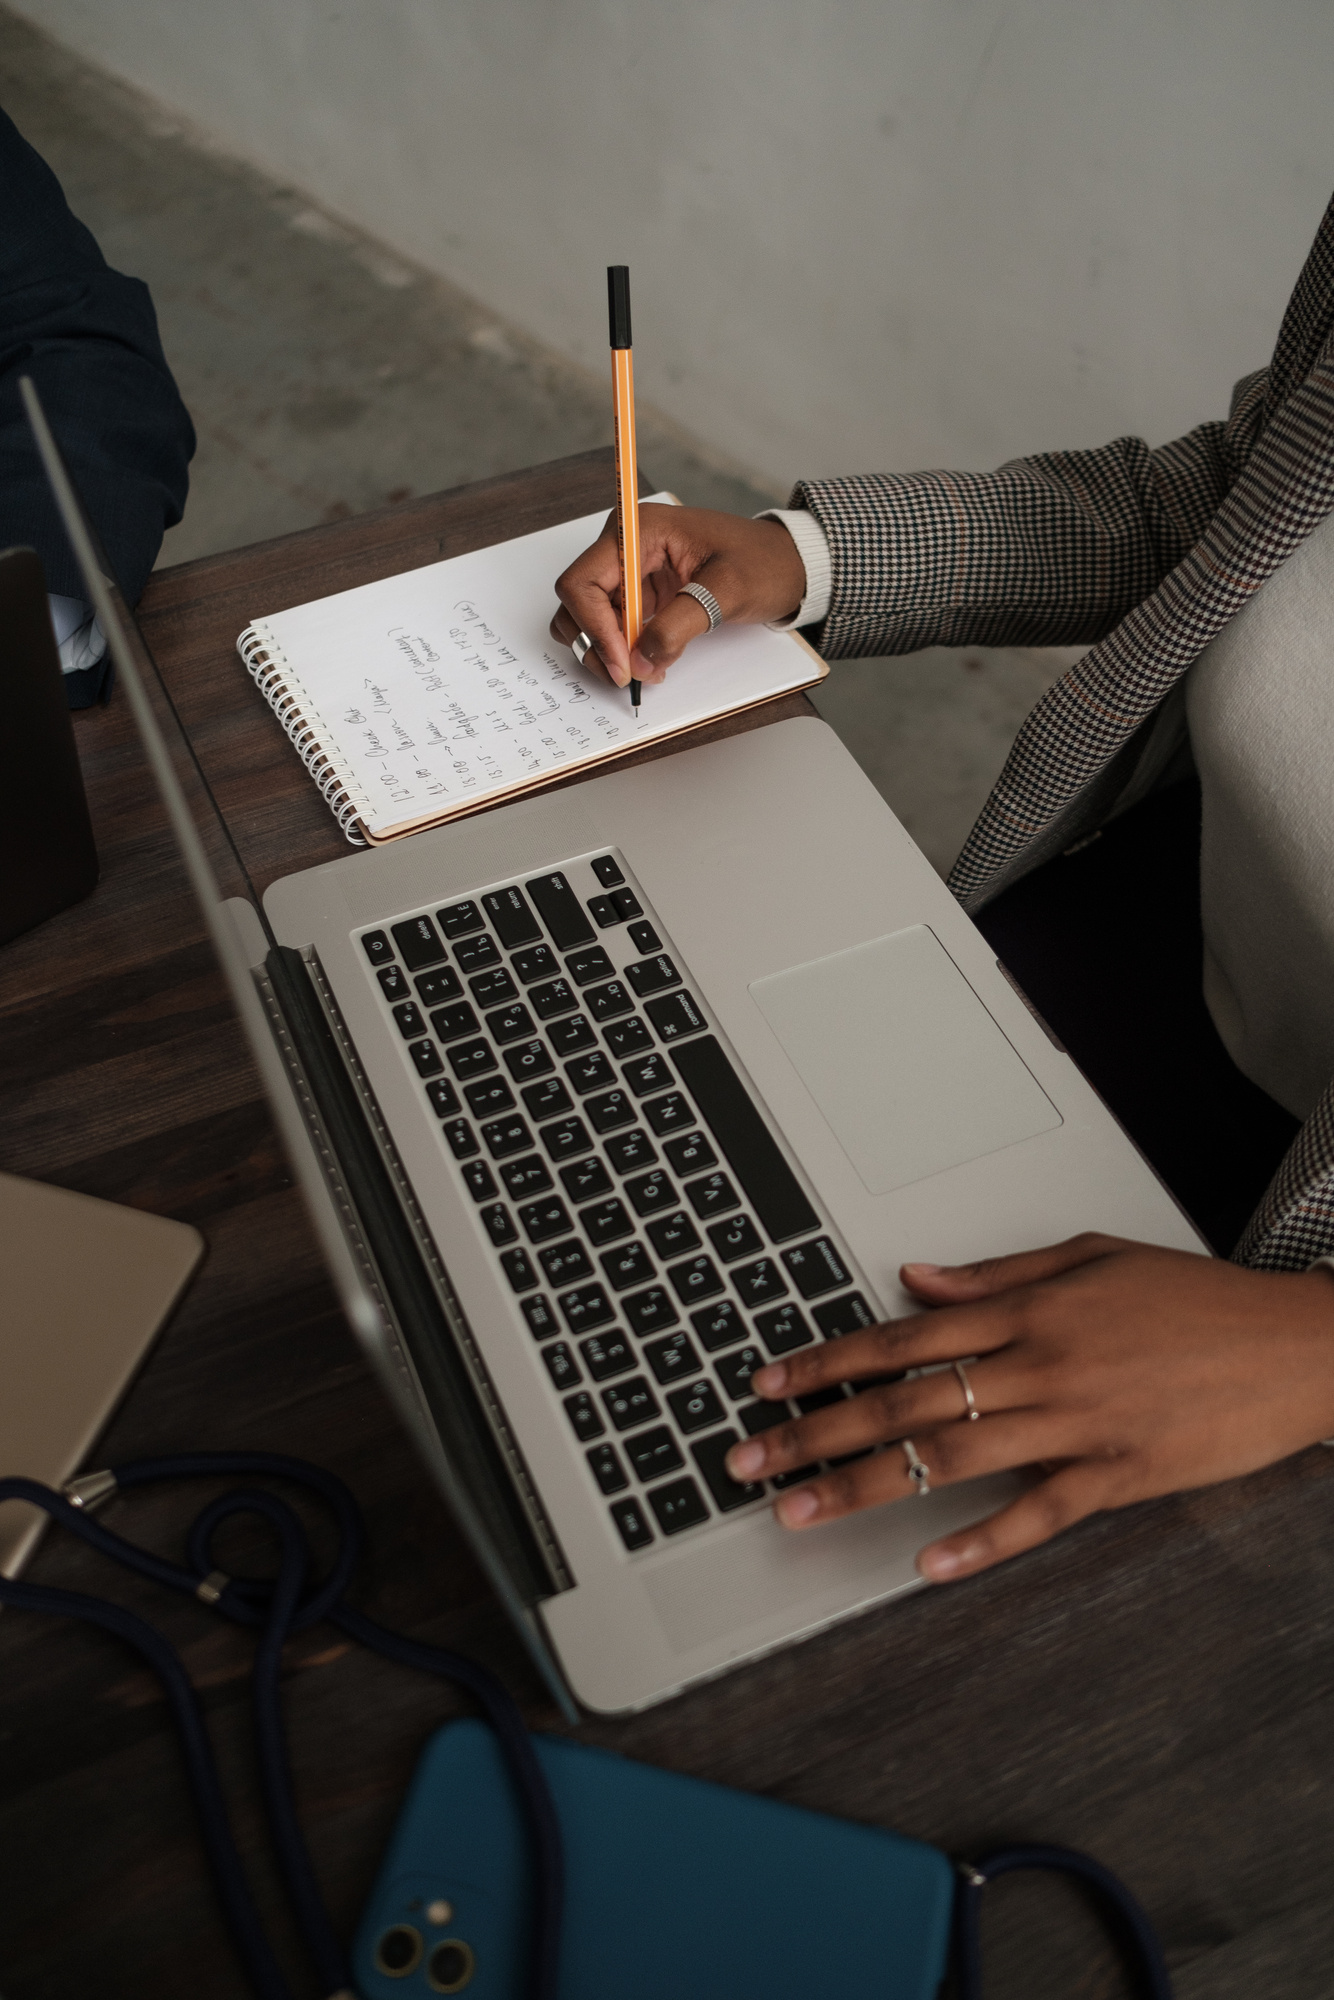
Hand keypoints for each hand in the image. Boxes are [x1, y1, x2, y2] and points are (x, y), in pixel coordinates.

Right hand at [550, 505, 805, 687]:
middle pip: (578, 602)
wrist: (788, 565)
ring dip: (605, 651)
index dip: (595, 627)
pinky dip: (622, 650)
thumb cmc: (763, 562)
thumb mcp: (727, 591)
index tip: (623, 663)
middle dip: (597, 643)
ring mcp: (630, 571)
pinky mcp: (639, 595)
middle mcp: (624, 546)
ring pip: (587, 618)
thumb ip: (680, 625)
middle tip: (629, 676)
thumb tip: (642, 661)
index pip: (584, 581)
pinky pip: (611, 627)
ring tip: (643, 670)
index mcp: (640, 529)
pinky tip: (650, 661)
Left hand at [723, 1233, 1333, 1581]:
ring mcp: (1079, 1422)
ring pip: (953, 1456)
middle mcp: (1041, 1363)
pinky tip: (930, 1567)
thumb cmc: (1195, 1299)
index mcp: (1028, 1310)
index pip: (902, 1336)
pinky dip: (984, 1540)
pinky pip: (1040, 1513)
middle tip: (751, 1461)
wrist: (1294, 1345)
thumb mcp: (1090, 1257)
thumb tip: (915, 1277)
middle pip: (906, 1399)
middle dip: (818, 1431)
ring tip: (803, 1513)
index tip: (769, 1383)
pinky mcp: (1121, 1475)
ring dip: (868, 1486)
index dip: (827, 1361)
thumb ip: (996, 1275)